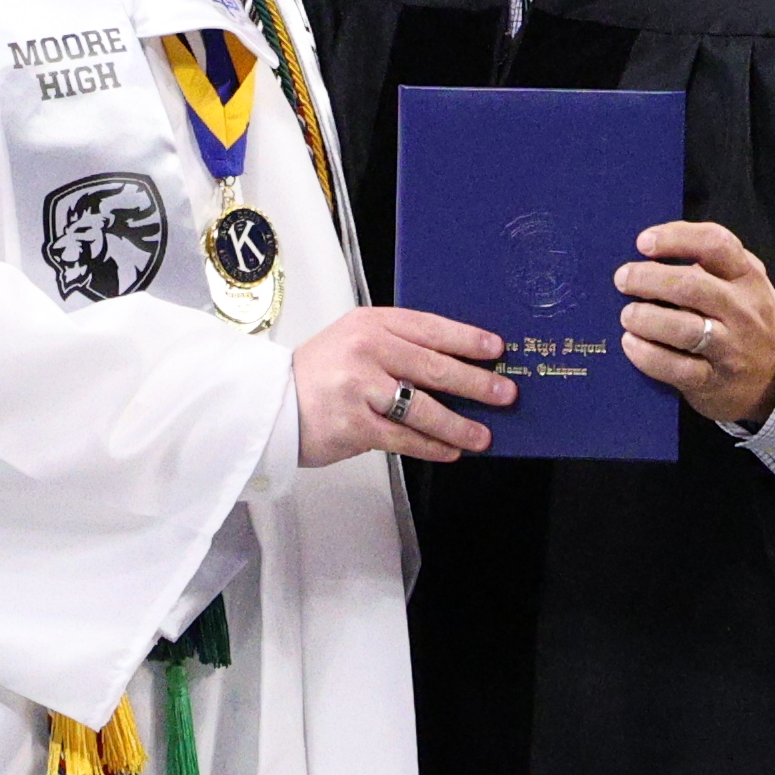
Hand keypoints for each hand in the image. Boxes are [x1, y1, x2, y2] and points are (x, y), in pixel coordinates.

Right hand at [294, 305, 510, 467]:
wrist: (270, 403)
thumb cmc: (320, 373)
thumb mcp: (355, 341)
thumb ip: (398, 345)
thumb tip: (457, 365)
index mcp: (370, 323)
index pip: (430, 328)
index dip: (467, 339)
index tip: (497, 349)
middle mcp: (365, 351)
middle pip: (434, 368)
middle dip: (476, 383)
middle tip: (504, 394)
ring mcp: (358, 388)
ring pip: (424, 409)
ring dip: (459, 425)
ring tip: (482, 435)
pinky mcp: (353, 425)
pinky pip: (404, 439)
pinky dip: (432, 447)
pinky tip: (450, 451)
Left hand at [615, 221, 774, 425]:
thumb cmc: (746, 321)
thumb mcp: (744, 284)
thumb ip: (711, 265)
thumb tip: (650, 253)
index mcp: (748, 277)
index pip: (715, 244)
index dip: (676, 237)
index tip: (643, 242)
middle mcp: (742, 311)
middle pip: (692, 286)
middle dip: (649, 279)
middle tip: (623, 279)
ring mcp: (730, 348)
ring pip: (684, 329)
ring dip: (646, 318)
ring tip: (628, 315)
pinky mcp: (714, 382)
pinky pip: (676, 368)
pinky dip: (647, 355)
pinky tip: (631, 344)